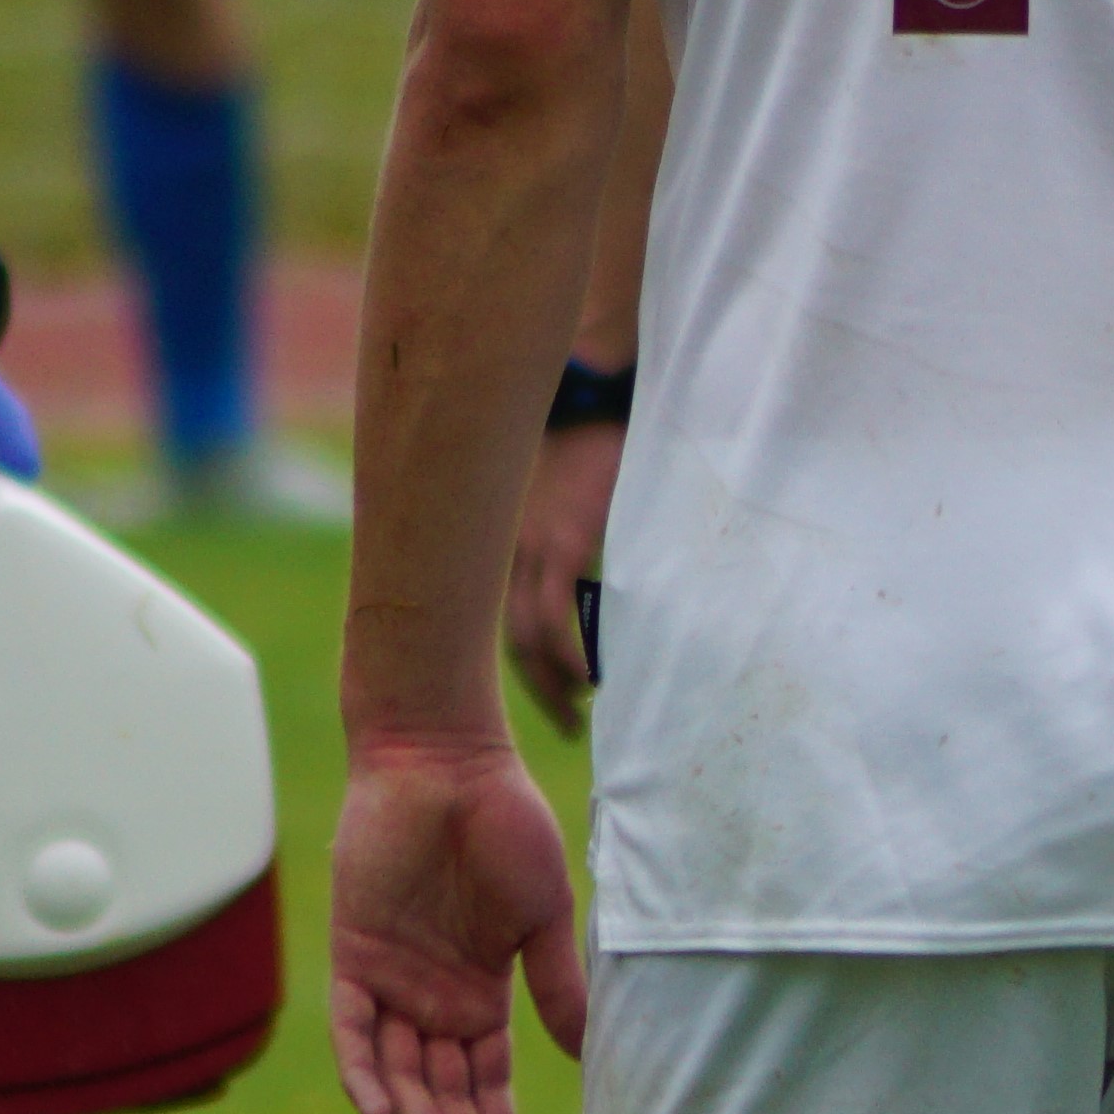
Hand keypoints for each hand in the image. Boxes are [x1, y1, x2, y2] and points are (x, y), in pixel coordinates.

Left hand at [326, 732, 589, 1113]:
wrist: (447, 763)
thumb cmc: (506, 825)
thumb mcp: (544, 916)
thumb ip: (557, 985)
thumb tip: (585, 1058)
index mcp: (481, 995)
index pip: (485, 1082)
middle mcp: (433, 999)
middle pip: (443, 1089)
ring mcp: (391, 981)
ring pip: (401, 1072)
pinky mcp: (354, 956)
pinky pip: (351, 1030)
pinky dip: (362, 1072)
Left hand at [503, 413, 625, 736]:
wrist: (593, 392)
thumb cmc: (592, 438)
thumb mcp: (576, 497)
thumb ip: (580, 541)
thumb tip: (609, 581)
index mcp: (510, 542)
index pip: (503, 618)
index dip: (527, 664)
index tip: (554, 695)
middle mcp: (510, 550)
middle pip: (509, 639)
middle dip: (537, 689)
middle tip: (568, 722)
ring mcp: (532, 548)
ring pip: (526, 635)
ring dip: (552, 682)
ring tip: (581, 712)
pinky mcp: (562, 540)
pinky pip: (557, 614)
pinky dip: (570, 653)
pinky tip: (590, 681)